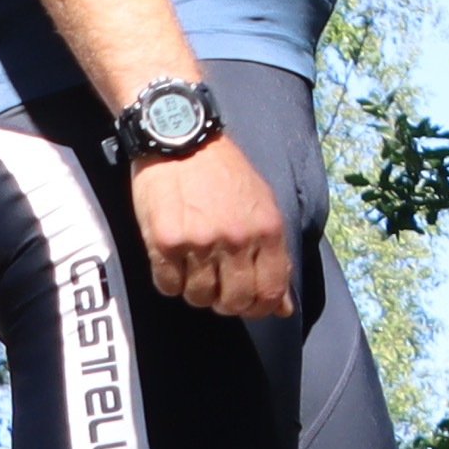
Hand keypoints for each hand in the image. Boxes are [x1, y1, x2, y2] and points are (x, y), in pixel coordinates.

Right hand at [131, 132, 292, 319]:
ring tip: (194, 271)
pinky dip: (170, 283)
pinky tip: (173, 264)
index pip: (270, 291)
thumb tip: (283, 308)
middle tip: (218, 290)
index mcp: (267, 230)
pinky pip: (167, 286)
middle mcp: (236, 239)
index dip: (260, 308)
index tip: (249, 305)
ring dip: (196, 292)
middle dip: (227, 304)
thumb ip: (274, 258)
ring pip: (198, 297)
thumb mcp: (262, 207)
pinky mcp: (164, 242)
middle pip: (234, 302)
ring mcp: (199, 242)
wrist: (181, 141)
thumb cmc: (224, 174)